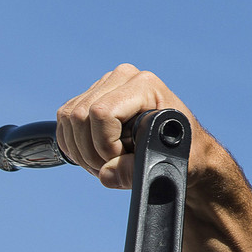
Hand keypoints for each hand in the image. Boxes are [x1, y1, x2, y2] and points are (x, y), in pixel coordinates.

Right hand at [56, 64, 195, 188]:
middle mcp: (123, 78)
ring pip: (69, 118)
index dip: (104, 144)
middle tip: (111, 168)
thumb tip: (105, 174)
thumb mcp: (166, 165)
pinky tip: (96, 157)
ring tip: (106, 165)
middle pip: (80, 115)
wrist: (185, 150)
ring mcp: (106, 85)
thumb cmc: (184, 154)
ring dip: (81, 151)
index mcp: (145, 86)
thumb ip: (133, 172)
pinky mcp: (92, 97)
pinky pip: (65, 121)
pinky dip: (74, 145)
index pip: (102, 112)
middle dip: (91, 151)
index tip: (122, 160)